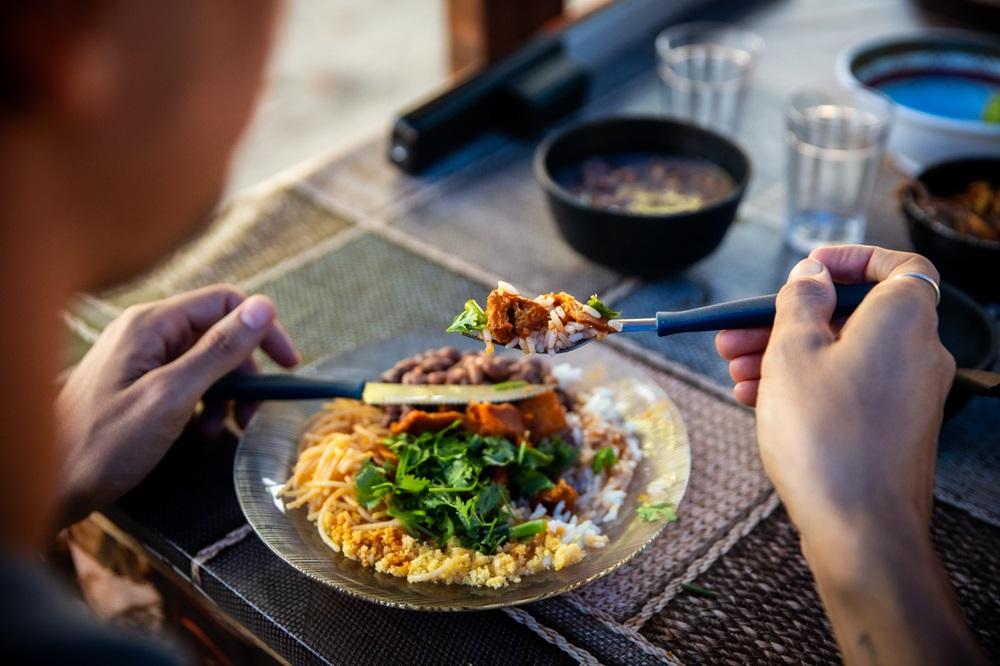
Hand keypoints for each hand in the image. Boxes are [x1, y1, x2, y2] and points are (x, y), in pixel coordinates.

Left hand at [56, 285, 298, 522]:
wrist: (46, 486)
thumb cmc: (103, 444)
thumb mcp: (172, 396)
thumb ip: (219, 350)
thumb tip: (264, 308)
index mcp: (152, 324)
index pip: (225, 302)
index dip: (262, 330)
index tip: (287, 366)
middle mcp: (147, 333)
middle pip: (219, 333)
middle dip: (245, 372)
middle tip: (256, 413)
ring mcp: (142, 359)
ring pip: (207, 361)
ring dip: (226, 394)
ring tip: (224, 429)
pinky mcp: (139, 385)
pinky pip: (188, 382)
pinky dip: (204, 405)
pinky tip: (200, 432)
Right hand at [716, 245, 952, 536]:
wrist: (860, 526)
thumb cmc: (826, 434)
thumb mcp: (792, 351)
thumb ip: (799, 302)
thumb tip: (811, 276)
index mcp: (903, 318)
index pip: (898, 266)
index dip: (851, 259)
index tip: (808, 268)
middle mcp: (918, 352)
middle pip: (852, 315)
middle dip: (788, 319)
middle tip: (736, 333)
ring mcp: (909, 394)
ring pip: (843, 354)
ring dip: (786, 354)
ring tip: (733, 370)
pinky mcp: (894, 428)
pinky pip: (848, 387)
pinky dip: (807, 384)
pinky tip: (757, 398)